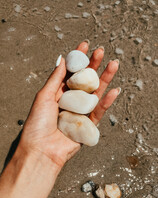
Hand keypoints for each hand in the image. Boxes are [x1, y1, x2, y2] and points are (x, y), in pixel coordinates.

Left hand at [18, 41, 119, 168]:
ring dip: (104, 80)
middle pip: (84, 81)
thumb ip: (55, 78)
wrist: (41, 150)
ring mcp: (80, 113)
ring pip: (94, 94)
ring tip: (113, 65)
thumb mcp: (44, 96)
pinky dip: (107, 101)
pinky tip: (114, 90)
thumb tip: (62, 58)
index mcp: (58, 94)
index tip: (85, 45)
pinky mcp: (88, 125)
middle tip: (101, 52)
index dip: (78, 59)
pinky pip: (99, 111)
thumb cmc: (38, 123)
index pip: (70, 73)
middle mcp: (70, 102)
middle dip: (93, 66)